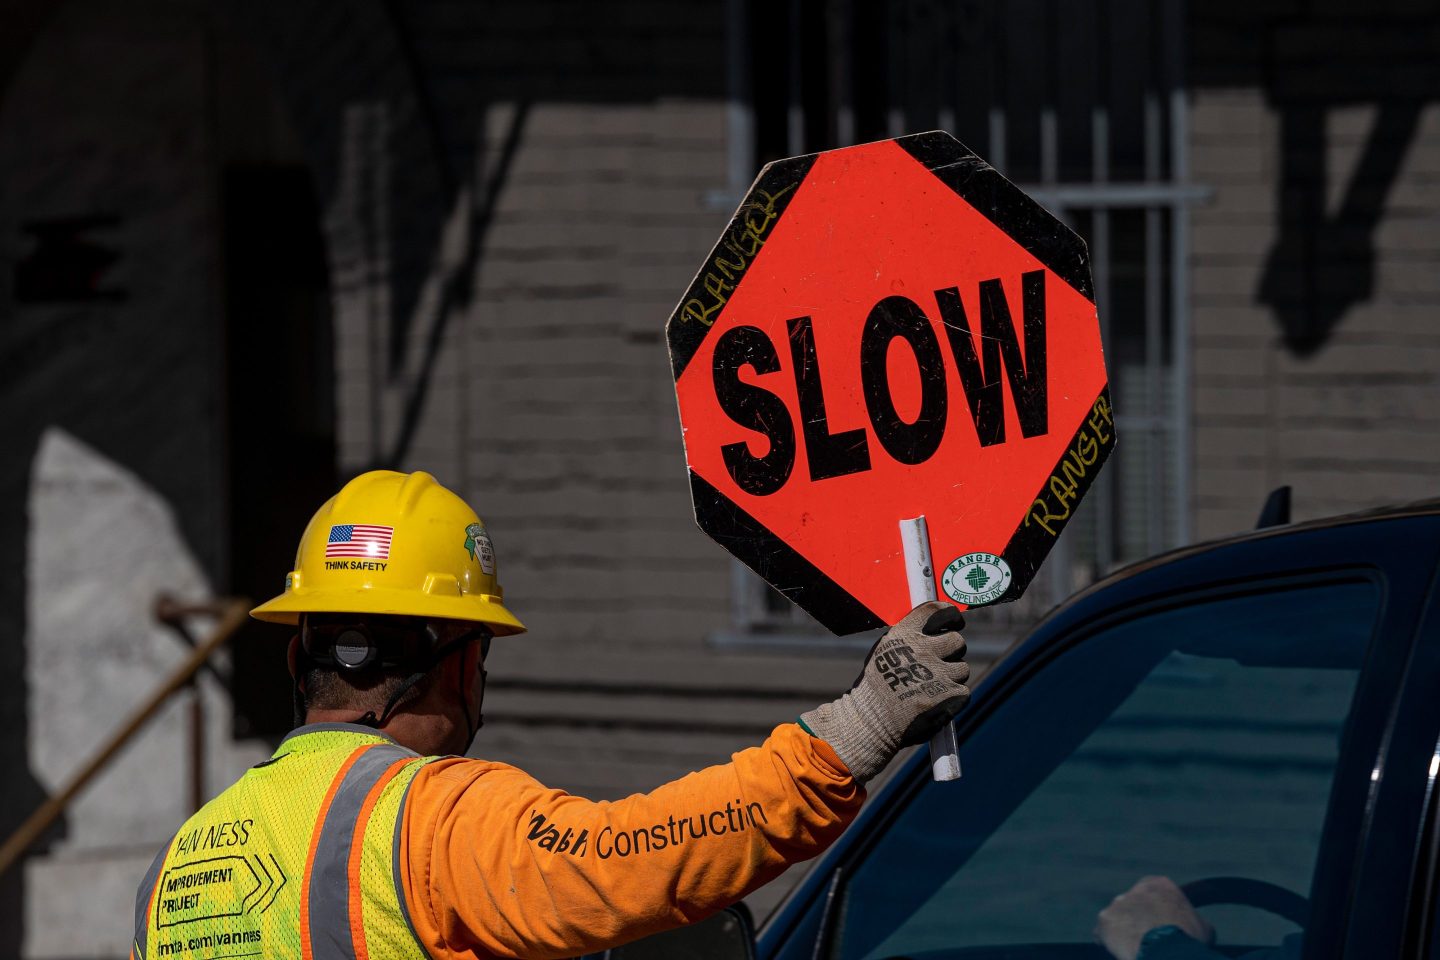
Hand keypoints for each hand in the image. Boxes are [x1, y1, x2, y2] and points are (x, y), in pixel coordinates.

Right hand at [799, 601, 969, 782]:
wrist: (870, 722)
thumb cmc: (875, 689)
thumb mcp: (883, 653)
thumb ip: (907, 640)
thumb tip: (934, 630)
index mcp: (903, 635)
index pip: (936, 610)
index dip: (951, 614)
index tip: (956, 621)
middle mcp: (922, 649)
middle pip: (957, 641)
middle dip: (953, 652)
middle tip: (941, 664)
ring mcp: (937, 672)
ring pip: (962, 669)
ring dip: (952, 678)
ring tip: (931, 690)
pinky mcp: (949, 694)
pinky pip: (964, 691)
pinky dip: (954, 699)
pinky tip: (936, 704)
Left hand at [1095, 876, 1213, 959]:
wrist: (1167, 952)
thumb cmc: (1188, 940)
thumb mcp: (1203, 928)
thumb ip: (1193, 920)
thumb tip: (1196, 926)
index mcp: (1160, 885)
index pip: (1152, 894)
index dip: (1154, 912)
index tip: (1158, 925)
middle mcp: (1136, 889)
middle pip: (1133, 905)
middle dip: (1136, 920)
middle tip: (1145, 940)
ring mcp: (1118, 903)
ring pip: (1117, 919)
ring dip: (1122, 931)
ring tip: (1133, 950)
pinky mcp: (1104, 920)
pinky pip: (1102, 932)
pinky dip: (1107, 942)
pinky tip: (1118, 952)